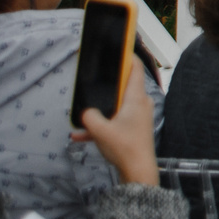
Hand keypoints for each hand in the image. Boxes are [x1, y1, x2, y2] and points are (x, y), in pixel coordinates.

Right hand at [72, 60, 159, 187]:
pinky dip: (100, 126)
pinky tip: (80, 136)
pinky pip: (114, 122)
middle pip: (123, 86)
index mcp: (135, 98)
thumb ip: (89, 117)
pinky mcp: (132, 129)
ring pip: (115, 106)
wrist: (138, 172)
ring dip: (99, 110)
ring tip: (82, 115)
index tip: (118, 47)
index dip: (126, 56)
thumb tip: (85, 113)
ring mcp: (137, 116)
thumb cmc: (125, 148)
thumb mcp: (100, 131)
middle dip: (107, 83)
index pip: (134, 68)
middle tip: (95, 77)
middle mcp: (139, 104)